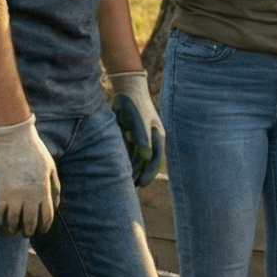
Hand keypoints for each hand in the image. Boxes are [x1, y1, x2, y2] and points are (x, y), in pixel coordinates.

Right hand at [0, 117, 59, 235]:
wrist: (14, 138)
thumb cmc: (35, 151)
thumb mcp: (51, 167)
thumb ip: (55, 186)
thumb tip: (57, 203)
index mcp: (44, 189)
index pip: (46, 216)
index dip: (45, 227)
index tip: (42, 230)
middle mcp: (29, 195)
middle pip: (30, 222)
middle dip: (30, 231)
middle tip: (28, 233)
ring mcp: (14, 194)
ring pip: (14, 221)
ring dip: (15, 229)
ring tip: (15, 231)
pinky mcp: (0, 192)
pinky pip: (0, 213)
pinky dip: (2, 222)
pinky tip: (3, 224)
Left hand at [107, 70, 164, 185]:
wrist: (127, 87)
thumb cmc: (135, 104)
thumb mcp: (139, 122)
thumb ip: (142, 140)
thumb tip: (144, 158)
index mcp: (158, 136)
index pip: (155, 159)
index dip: (149, 173)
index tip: (141, 184)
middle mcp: (151, 138)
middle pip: (147, 160)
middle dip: (140, 174)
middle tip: (131, 188)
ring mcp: (141, 136)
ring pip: (137, 157)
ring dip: (132, 168)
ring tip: (124, 182)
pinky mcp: (131, 133)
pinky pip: (130, 150)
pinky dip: (126, 159)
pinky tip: (119, 168)